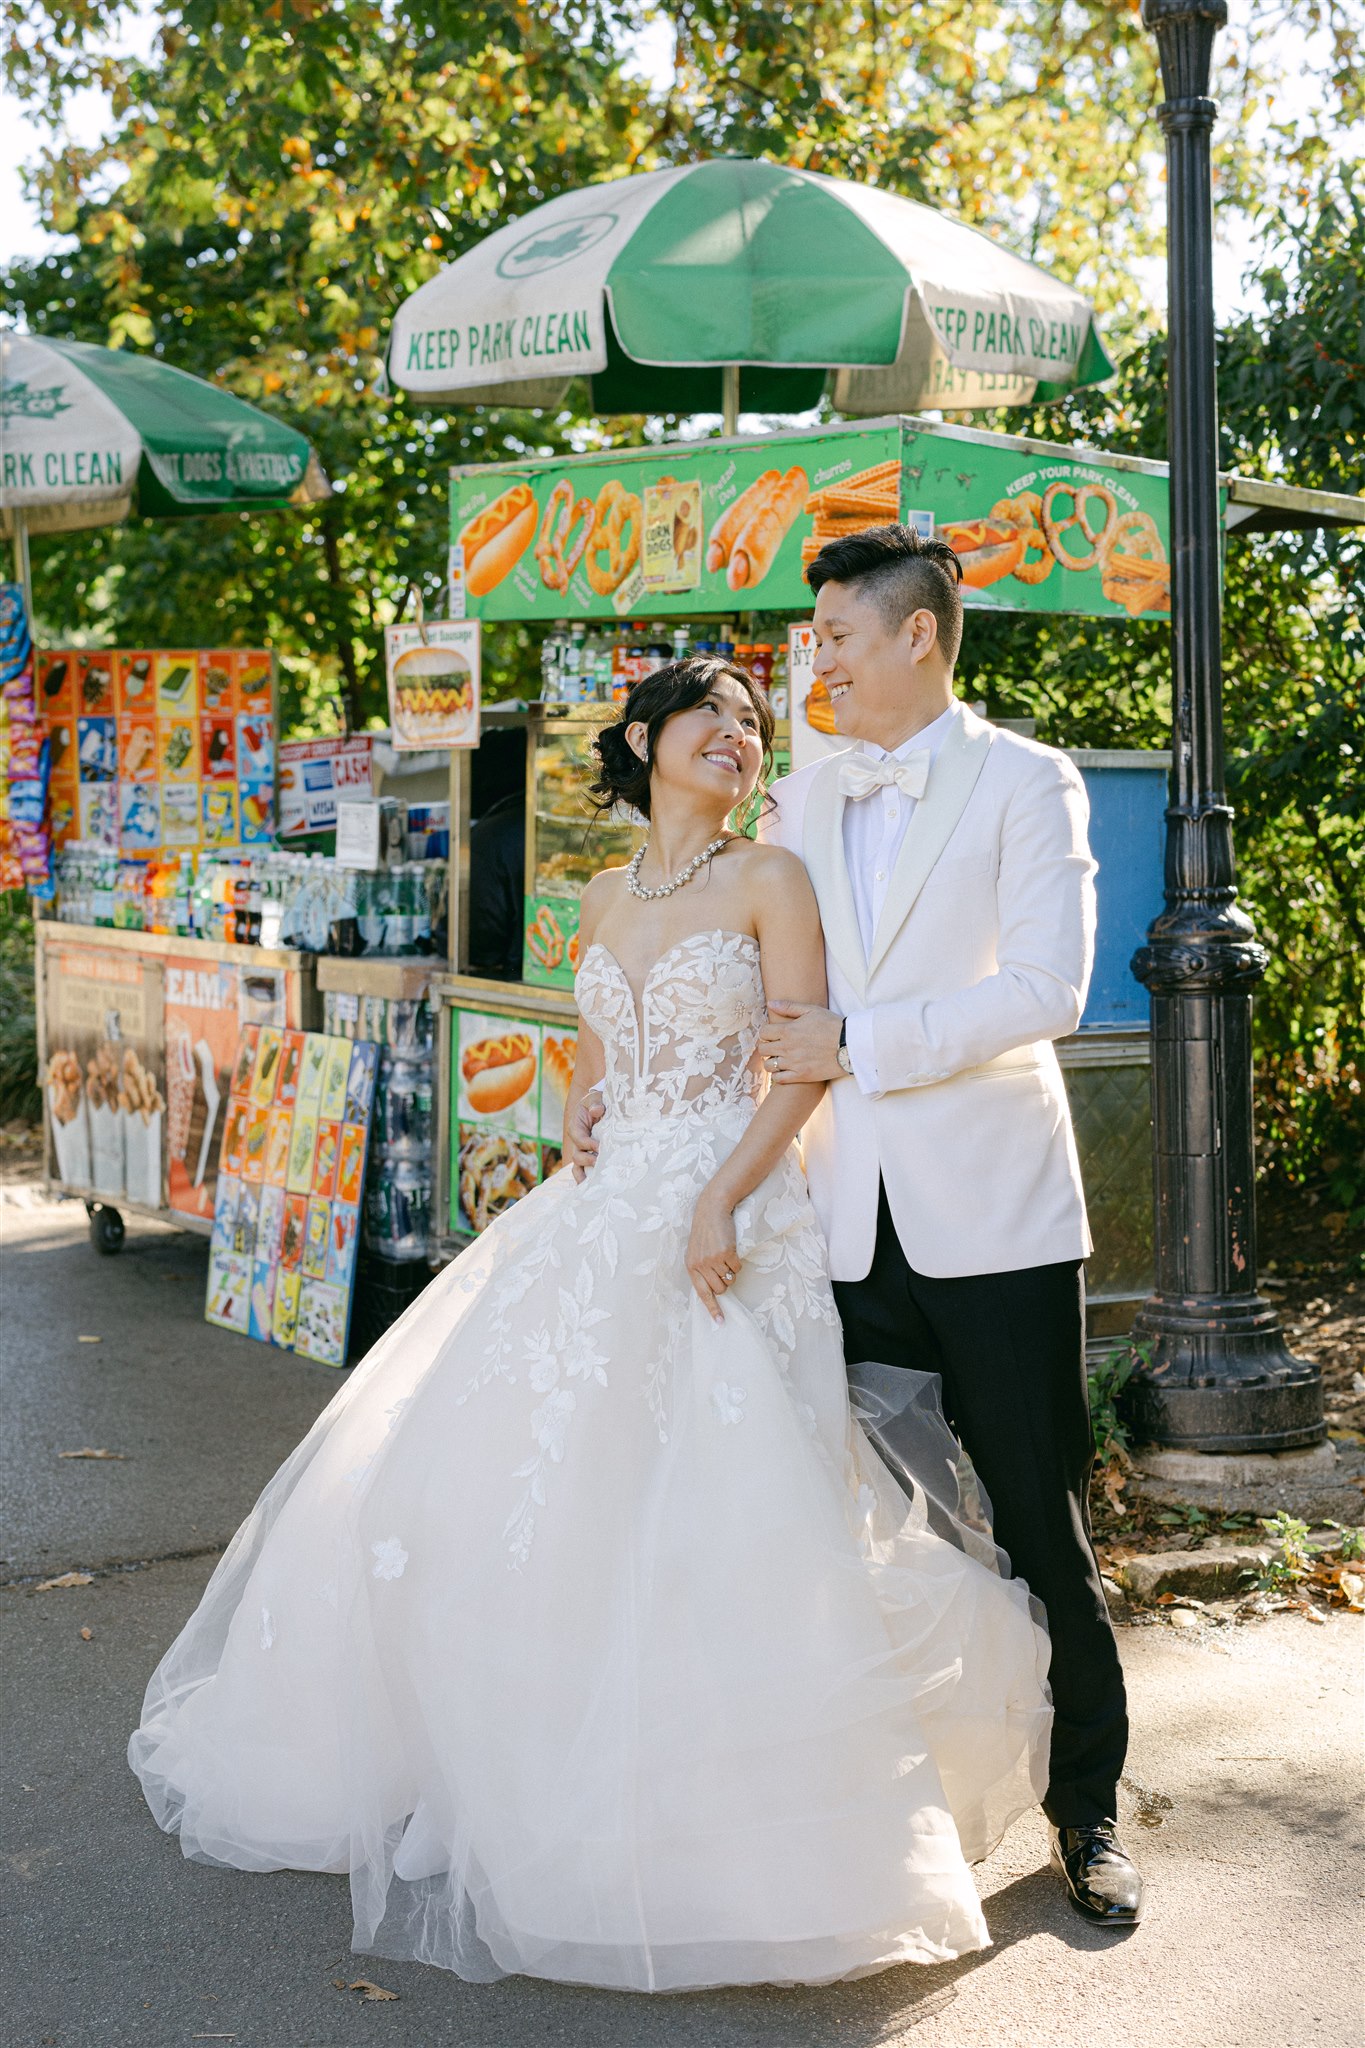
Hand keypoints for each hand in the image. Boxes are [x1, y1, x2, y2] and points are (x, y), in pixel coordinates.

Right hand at [566, 1092, 604, 1181]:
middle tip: (600, 1163)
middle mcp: (577, 1141)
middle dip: (588, 1161)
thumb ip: (596, 1103)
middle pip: (577, 1155)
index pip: (578, 1138)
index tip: (600, 1147)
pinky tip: (592, 1189)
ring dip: (584, 1176)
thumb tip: (597, 1110)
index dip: (587, 1144)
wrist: (601, 1107)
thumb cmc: (598, 1102)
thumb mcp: (596, 1099)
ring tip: (592, 1185)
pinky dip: (586, 1180)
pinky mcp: (589, 1157)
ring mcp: (582, 1151)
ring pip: (578, 1167)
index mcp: (576, 1126)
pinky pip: (583, 1171)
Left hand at [686, 1189, 739, 1324]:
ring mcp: (713, 1260)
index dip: (712, 1308)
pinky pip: (737, 1269)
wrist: (712, 1210)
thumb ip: (700, 1269)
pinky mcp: (726, 1253)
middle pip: (719, 1290)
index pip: (701, 1294)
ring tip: (725, 1256)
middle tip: (723, 1268)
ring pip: (729, 1280)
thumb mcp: (696, 1251)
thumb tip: (712, 1290)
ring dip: (730, 1272)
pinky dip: (737, 1263)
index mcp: (691, 1266)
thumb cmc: (705, 1231)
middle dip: (724, 1283)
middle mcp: (701, 1265)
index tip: (720, 1322)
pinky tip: (731, 1250)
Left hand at [758, 1001, 844, 1083]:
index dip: (766, 1033)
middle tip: (775, 1046)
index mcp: (788, 1030)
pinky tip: (785, 1070)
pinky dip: (778, 1075)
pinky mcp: (801, 1075)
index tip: (773, 1034)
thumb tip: (770, 1004)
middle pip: (763, 1049)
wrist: (850, 1045)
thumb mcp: (812, 1010)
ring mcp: (794, 1063)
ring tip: (780, 1058)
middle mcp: (788, 1047)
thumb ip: (789, 1007)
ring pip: (769, 1065)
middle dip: (767, 1046)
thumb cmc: (832, 1025)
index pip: (763, 1032)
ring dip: (771, 1061)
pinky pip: (779, 1079)